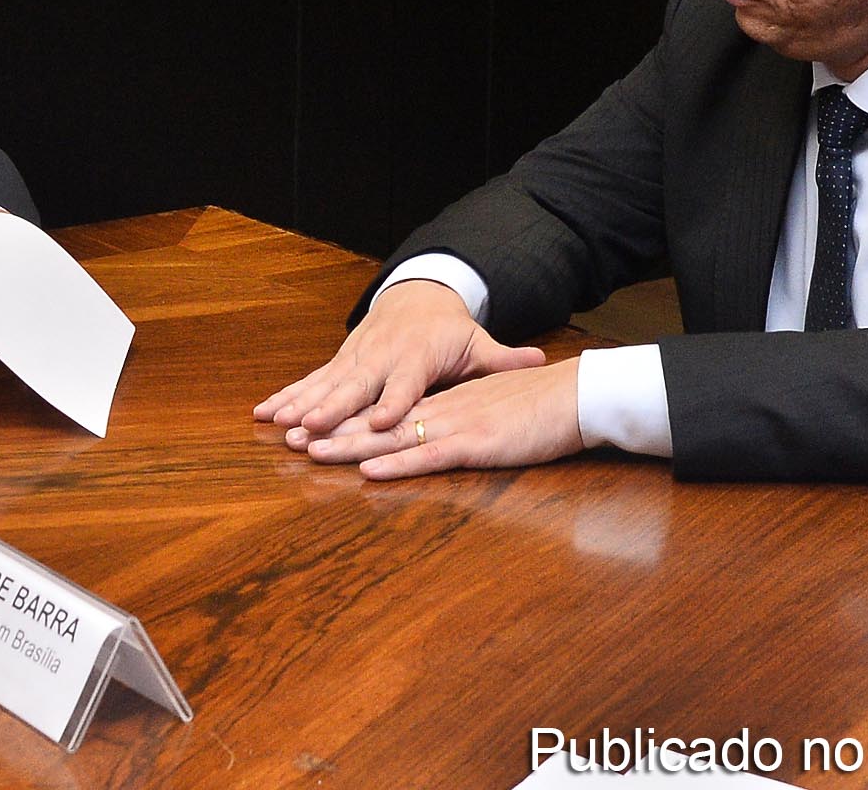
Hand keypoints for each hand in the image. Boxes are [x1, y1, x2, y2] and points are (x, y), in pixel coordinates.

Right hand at [253, 278, 546, 441]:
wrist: (416, 295)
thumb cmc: (450, 329)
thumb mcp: (477, 342)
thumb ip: (503, 359)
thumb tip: (540, 362)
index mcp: (415, 355)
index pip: (404, 383)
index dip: (393, 402)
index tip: (382, 421)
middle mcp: (380, 355)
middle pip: (355, 385)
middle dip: (331, 408)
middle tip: (309, 428)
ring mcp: (355, 357)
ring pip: (325, 383)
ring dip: (300, 403)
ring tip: (279, 424)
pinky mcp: (339, 361)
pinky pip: (309, 379)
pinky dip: (286, 394)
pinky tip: (263, 412)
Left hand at [302, 356, 584, 477]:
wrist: (576, 395)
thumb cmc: (541, 407)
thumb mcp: (496, 411)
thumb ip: (471, 419)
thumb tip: (448, 430)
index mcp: (445, 403)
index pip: (388, 411)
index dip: (350, 419)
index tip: (315, 426)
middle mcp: (441, 410)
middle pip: (378, 423)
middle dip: (333, 431)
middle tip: (291, 440)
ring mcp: (456, 426)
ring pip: (392, 437)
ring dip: (350, 446)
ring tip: (311, 450)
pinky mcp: (476, 444)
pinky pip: (429, 456)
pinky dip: (396, 464)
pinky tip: (368, 471)